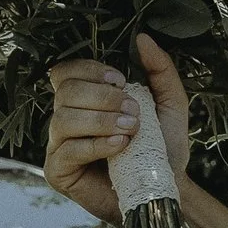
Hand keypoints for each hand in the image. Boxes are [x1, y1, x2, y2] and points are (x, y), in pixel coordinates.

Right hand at [45, 34, 191, 222]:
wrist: (166, 189)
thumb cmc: (162, 147)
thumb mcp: (169, 103)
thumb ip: (159, 70)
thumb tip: (142, 38)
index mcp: (84, 99)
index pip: (66, 71)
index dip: (90, 70)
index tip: (121, 80)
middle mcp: (66, 118)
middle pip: (65, 91)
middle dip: (102, 98)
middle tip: (134, 112)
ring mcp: (58, 145)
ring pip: (63, 119)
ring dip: (101, 121)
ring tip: (131, 130)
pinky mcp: (58, 171)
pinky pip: (67, 150)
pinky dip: (96, 145)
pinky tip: (119, 146)